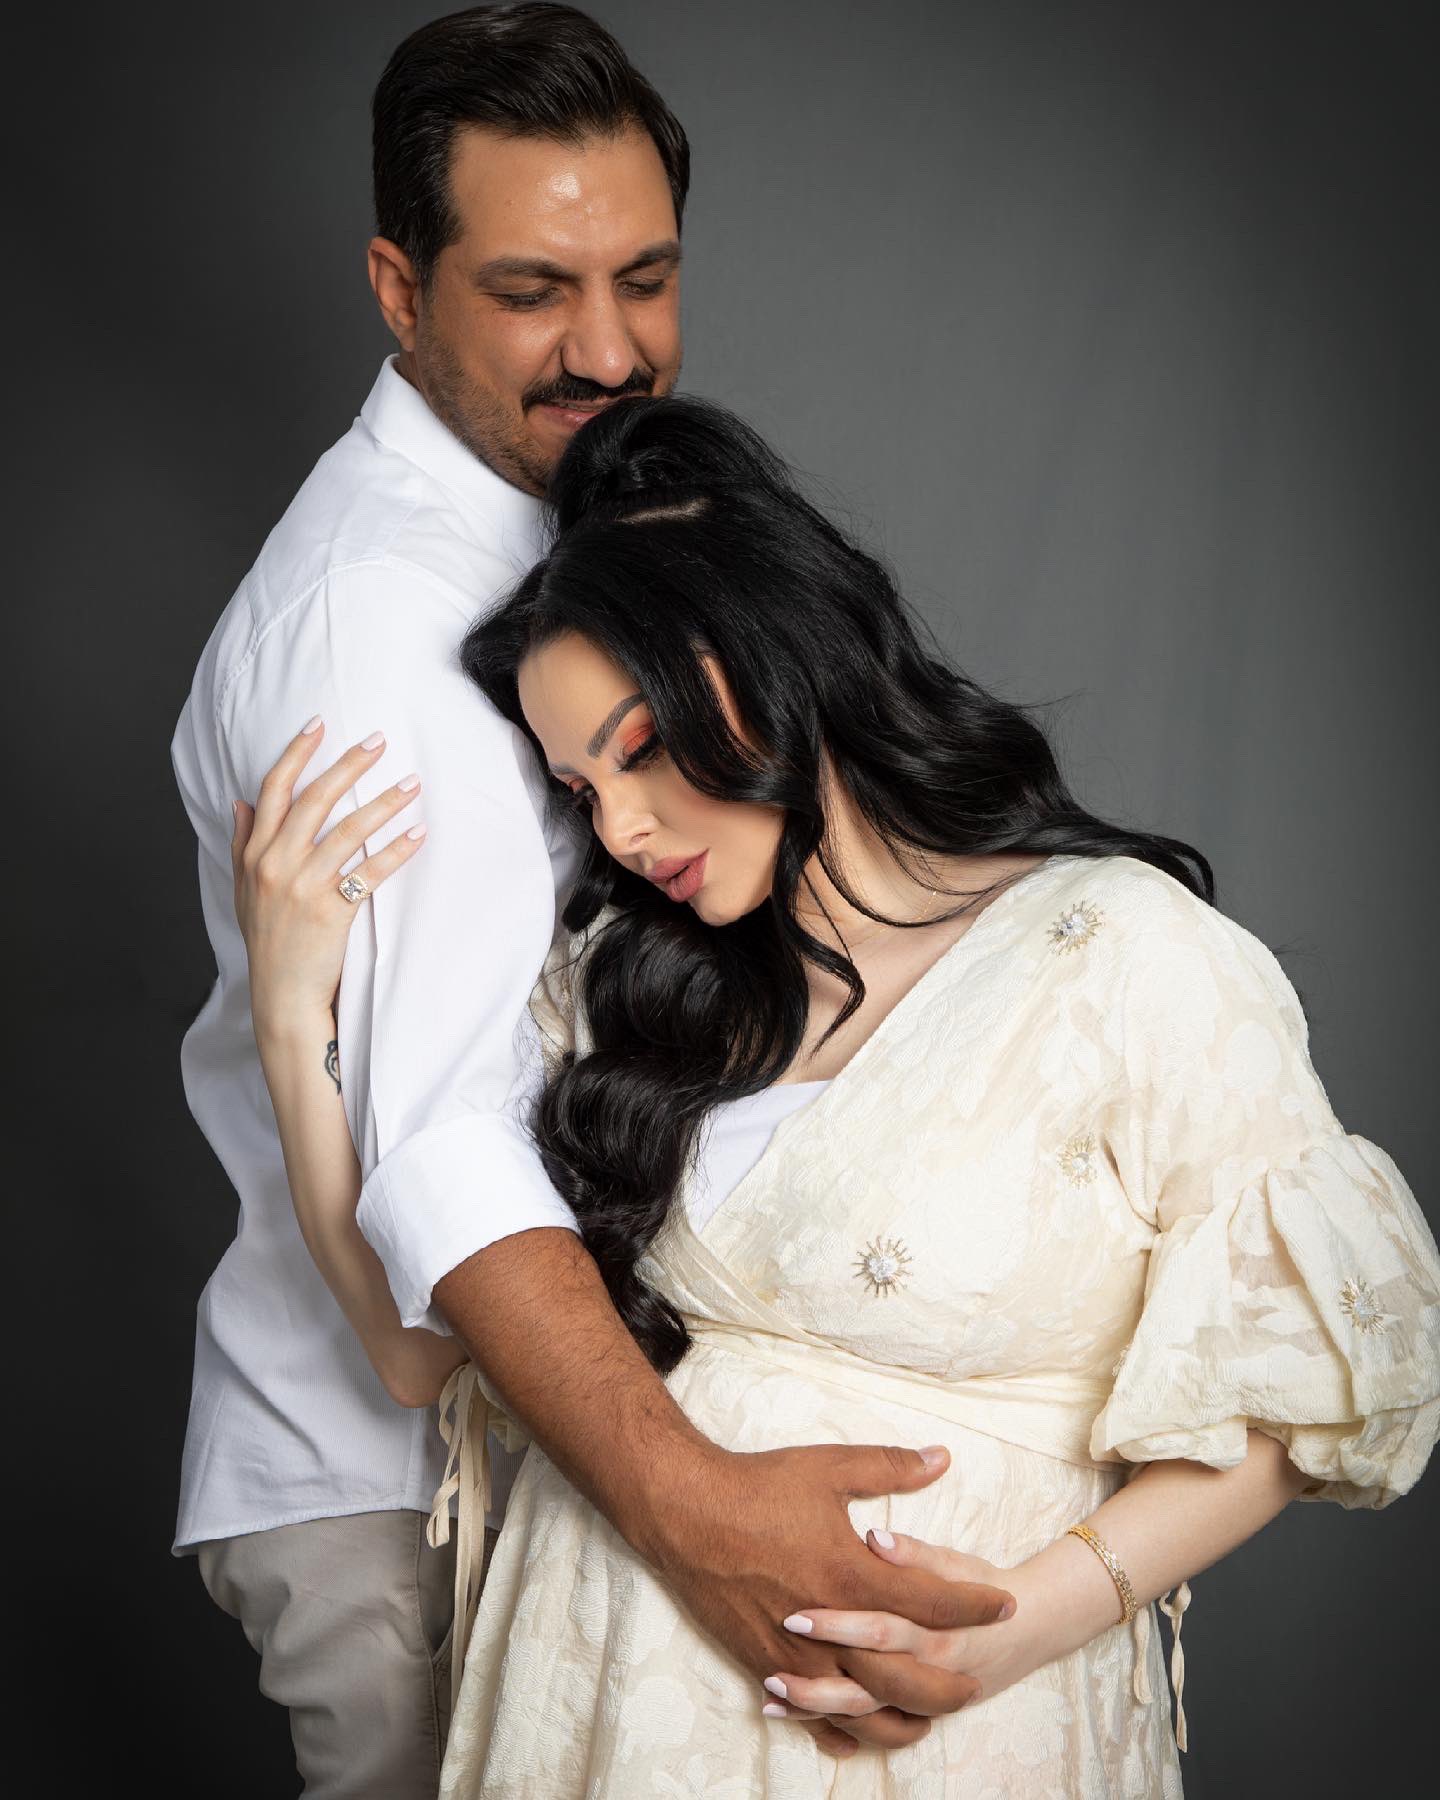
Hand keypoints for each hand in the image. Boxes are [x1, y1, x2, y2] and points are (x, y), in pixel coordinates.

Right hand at [231, 719, 425, 1033]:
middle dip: (348, 765)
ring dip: (383, 803)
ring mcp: (302, 886)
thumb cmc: (267, 940)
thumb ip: (242, 843)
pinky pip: (369, 873)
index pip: (273, 790)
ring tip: (412, 784)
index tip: (318, 724)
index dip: (296, 753)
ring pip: (347, 831)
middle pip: (315, 800)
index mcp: (255, 852)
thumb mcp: (242, 889)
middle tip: (379, 741)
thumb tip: (240, 803)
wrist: (280, 994)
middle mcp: (275, 863)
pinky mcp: (330, 910)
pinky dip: (396, 851)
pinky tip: (418, 834)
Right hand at [641, 1443, 1014, 1756]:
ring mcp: (796, 1654)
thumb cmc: (757, 1486)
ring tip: (928, 1719)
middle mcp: (830, 1626)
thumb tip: (941, 1458)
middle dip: (949, 1683)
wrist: (683, 1513)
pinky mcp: (764, 1665)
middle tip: (977, 1681)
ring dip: (902, 1718)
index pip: (932, 1601)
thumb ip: (891, 1467)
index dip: (974, 1605)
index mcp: (852, 1573)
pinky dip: (842, 1731)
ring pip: (863, 1709)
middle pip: (907, 1675)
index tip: (1004, 1604)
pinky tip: (857, 1733)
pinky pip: (812, 1717)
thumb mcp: (830, 1467)